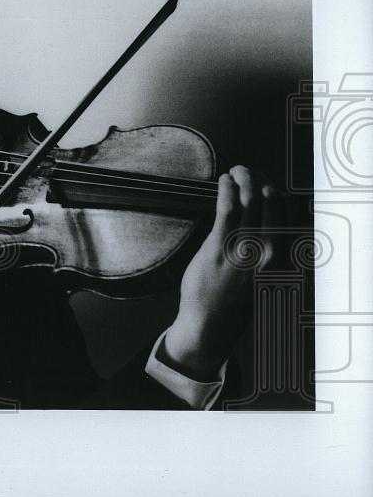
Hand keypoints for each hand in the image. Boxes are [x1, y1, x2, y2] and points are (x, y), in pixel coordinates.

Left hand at [163, 165, 283, 379]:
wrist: (210, 325)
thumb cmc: (234, 302)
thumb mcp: (264, 279)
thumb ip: (269, 255)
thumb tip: (269, 229)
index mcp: (281, 257)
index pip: (287, 213)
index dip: (276, 189)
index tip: (265, 181)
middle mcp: (269, 251)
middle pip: (272, 201)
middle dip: (262, 178)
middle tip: (248, 171)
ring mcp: (244, 249)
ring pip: (252, 200)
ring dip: (245, 177)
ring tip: (236, 171)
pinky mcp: (219, 248)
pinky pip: (228, 209)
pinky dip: (228, 188)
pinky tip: (224, 181)